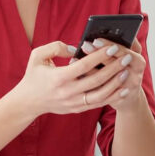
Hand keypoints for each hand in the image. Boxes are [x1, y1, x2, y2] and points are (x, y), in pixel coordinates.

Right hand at [10, 40, 130, 119]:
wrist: (28, 102)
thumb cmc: (33, 76)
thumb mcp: (37, 56)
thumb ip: (55, 47)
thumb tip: (75, 47)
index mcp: (59, 78)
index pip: (84, 66)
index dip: (99, 56)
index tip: (112, 48)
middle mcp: (68, 92)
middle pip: (97, 80)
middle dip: (114, 68)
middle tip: (126, 58)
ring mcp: (74, 102)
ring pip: (101, 95)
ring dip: (116, 83)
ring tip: (126, 72)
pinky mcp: (77, 109)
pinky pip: (98, 103)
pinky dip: (112, 96)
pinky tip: (121, 88)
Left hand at [83, 38, 147, 112]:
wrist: (130, 96)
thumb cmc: (127, 68)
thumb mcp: (131, 55)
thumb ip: (125, 44)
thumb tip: (111, 34)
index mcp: (138, 62)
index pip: (124, 51)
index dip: (109, 45)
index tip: (96, 40)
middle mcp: (134, 76)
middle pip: (113, 64)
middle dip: (98, 54)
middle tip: (85, 45)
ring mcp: (125, 88)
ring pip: (105, 79)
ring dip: (89, 68)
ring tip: (75, 59)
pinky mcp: (116, 98)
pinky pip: (99, 90)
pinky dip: (88, 81)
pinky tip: (77, 74)